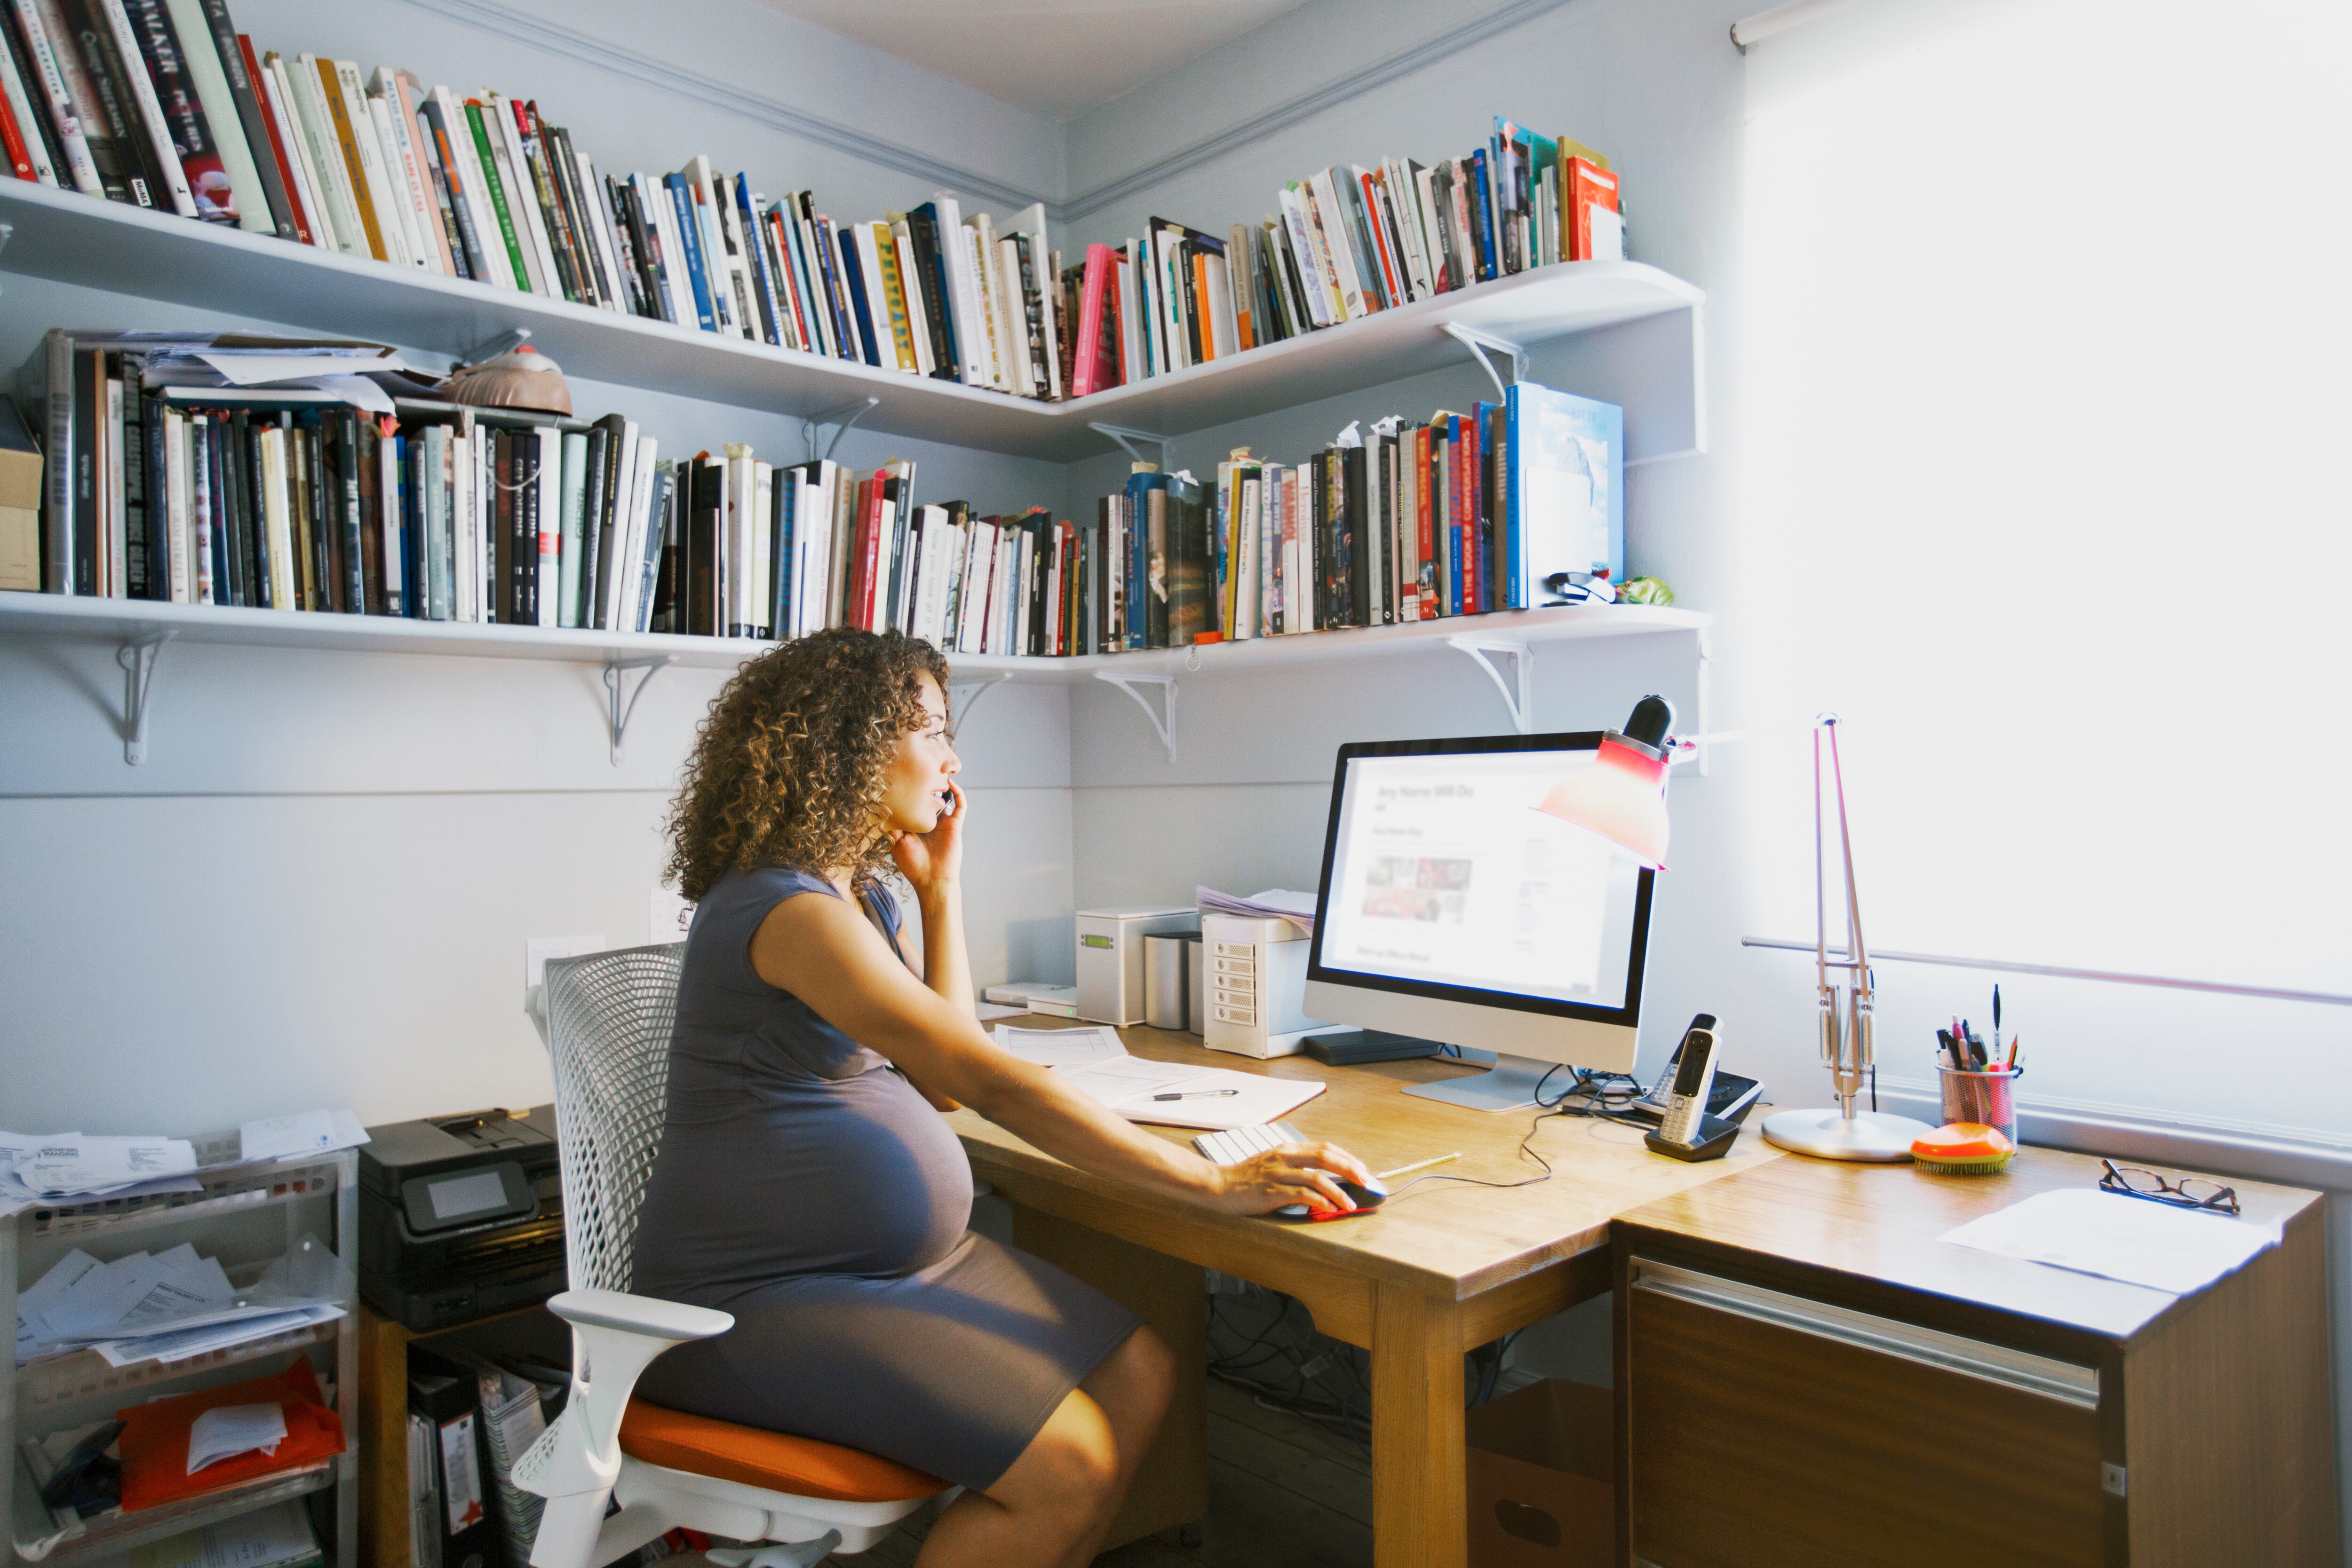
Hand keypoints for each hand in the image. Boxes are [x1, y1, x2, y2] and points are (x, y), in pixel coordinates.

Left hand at [891, 781, 964, 893]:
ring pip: (946, 798)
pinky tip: (950, 784)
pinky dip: (958, 793)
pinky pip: (960, 806)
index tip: (905, 779)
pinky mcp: (955, 825)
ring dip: (943, 785)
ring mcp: (944, 823)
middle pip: (931, 798)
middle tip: (921, 771)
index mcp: (917, 825)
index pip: (916, 804)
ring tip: (936, 772)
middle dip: (928, 785)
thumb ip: (893, 825)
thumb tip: (885, 807)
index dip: (913, 792)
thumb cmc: (913, 864)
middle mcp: (931, 822)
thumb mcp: (897, 842)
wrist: (931, 879)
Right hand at [1210, 1141, 1376, 1215]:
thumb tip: (1320, 1177)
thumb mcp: (1271, 1164)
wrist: (1218, 1186)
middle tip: (1366, 1180)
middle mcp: (1284, 1158)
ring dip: (1339, 1192)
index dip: (1346, 1157)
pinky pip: (1302, 1195)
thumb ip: (1294, 1166)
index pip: (1324, 1147)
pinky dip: (1320, 1202)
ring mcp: (1278, 1174)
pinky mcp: (1272, 1191)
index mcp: (1286, 1149)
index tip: (1361, 1168)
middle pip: (1325, 1157)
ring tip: (1350, 1204)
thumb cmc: (1245, 1178)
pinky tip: (1329, 1208)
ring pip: (1317, 1178)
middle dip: (1350, 1169)